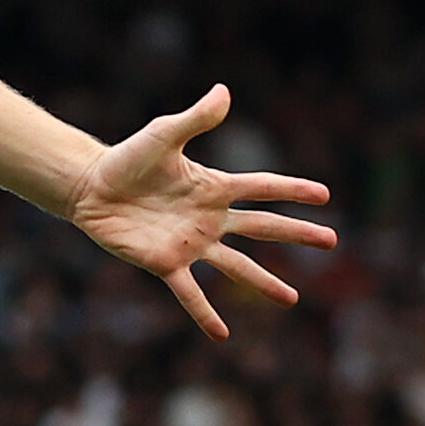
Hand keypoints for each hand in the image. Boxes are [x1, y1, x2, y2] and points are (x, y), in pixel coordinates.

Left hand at [59, 85, 338, 338]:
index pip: (263, 188)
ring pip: (237, 266)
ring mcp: (192, 244)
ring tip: (292, 299)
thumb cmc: (128, 158)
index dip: (293, 190)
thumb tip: (224, 91)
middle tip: (332, 241)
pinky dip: (205, 313)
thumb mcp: (164, 135)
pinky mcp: (166, 264)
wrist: (92, 187)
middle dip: (297, 234)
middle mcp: (210, 217)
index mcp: (214, 186)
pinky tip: (222, 334)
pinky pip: (190, 293)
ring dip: (265, 282)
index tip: (325, 195)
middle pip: (263, 227)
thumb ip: (195, 119)